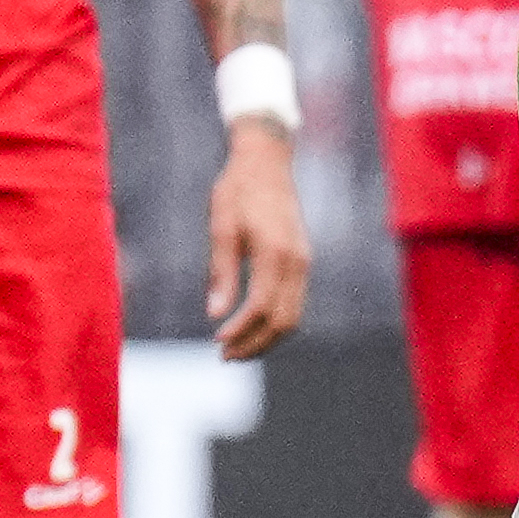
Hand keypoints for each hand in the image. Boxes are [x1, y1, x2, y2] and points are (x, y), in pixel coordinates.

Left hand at [207, 120, 310, 356]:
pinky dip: (275, 321)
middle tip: (225, 356)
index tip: (217, 341)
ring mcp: (304, 262)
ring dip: (266, 337)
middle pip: (284, 321)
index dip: (240, 330)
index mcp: (275, 252)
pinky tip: (251, 325)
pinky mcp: (302, 261)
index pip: (261, 307)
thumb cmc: (238, 191)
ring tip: (236, 347)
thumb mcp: (222, 228)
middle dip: (255, 344)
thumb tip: (215, 315)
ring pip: (293, 316)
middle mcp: (297, 261)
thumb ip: (221, 273)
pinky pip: (295, 302)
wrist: (267, 161)